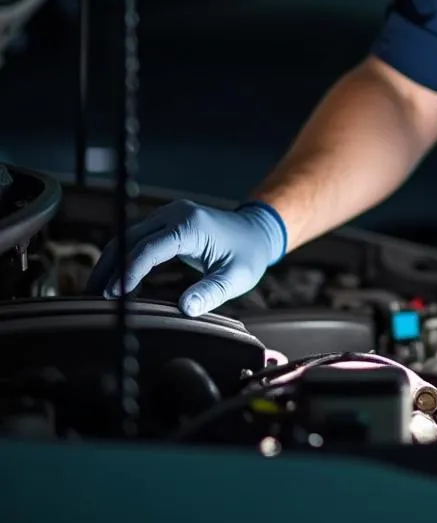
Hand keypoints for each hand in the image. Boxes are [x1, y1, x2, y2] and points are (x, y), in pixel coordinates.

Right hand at [86, 199, 286, 316]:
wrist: (257, 231)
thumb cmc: (248, 254)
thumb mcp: (236, 277)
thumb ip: (211, 292)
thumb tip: (186, 308)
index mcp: (191, 225)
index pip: (149, 248)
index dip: (129, 270)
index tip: (113, 294)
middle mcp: (176, 214)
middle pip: (130, 239)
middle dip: (110, 268)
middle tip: (94, 298)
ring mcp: (169, 216)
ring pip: (129, 237)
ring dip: (113, 263)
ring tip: (99, 294)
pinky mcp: (167, 223)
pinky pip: (139, 240)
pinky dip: (126, 259)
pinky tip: (121, 286)